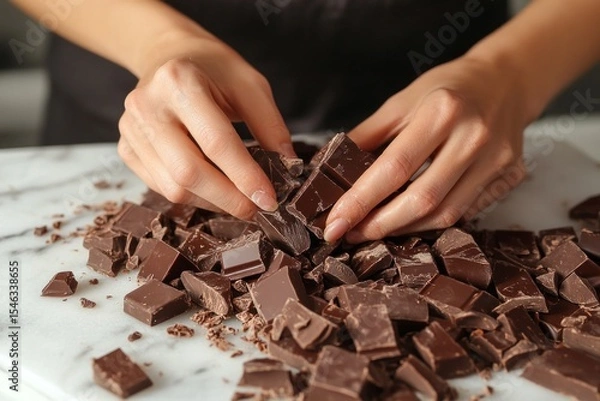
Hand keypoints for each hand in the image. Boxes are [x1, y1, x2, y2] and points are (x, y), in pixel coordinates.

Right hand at [117, 36, 293, 219]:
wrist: (168, 56)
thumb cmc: (213, 69)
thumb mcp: (251, 85)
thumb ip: (270, 126)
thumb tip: (288, 167)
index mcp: (179, 82)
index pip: (216, 142)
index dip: (246, 177)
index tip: (269, 200)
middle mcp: (147, 106)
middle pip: (188, 173)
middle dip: (228, 199)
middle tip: (256, 209)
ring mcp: (131, 130)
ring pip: (173, 187)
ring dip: (212, 202)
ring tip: (238, 199)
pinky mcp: (126, 148)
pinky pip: (161, 187)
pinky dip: (193, 196)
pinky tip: (214, 189)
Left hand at [324, 56, 529, 242]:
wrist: (505, 81)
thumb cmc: (446, 88)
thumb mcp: (401, 102)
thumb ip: (368, 135)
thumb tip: (330, 169)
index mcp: (441, 111)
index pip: (394, 168)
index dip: (361, 201)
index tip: (335, 222)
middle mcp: (472, 138)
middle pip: (422, 200)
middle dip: (380, 225)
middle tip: (350, 234)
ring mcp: (496, 160)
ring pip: (446, 214)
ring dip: (404, 229)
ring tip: (374, 230)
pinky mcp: (508, 177)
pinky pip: (465, 212)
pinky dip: (431, 221)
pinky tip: (408, 222)